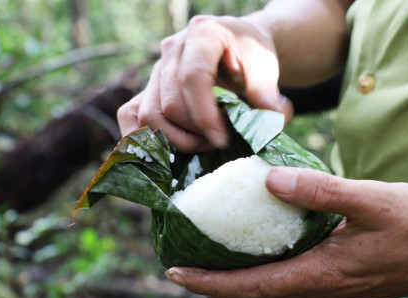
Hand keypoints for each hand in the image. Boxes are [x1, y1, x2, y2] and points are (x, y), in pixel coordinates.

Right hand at [117, 15, 292, 152]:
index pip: (193, 77)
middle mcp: (173, 49)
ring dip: (175, 140)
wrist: (238, 45)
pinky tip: (166, 152)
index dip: (204, 115)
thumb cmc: (251, 55)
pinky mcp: (149, 88)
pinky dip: (143, 137)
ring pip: (150, 114)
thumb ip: (269, 96)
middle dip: (195, 132)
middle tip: (220, 144)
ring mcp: (157, 69)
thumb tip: (276, 119)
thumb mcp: (266, 70)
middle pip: (170, 102)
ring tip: (202, 146)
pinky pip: (130, 114)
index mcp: (203, 34)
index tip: (221, 140)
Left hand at [165, 168, 407, 297]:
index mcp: (325, 273)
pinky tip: (257, 263)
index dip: (210, 283)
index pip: (252, 287)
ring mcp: (331, 292)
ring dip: (235, 291)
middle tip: (184, 270)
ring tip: (211, 269)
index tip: (177, 272)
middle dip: (214, 292)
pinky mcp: (340, 285)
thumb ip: (321, 191)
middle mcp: (323, 290)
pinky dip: (261, 284)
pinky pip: (289, 293)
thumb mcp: (372, 199)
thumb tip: (271, 179)